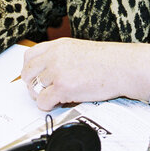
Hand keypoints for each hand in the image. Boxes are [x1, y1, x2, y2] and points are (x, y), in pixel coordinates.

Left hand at [21, 38, 149, 110]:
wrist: (122, 66)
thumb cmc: (108, 59)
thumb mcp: (79, 48)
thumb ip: (61, 56)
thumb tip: (49, 70)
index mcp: (58, 45)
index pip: (29, 56)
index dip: (29, 69)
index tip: (34, 76)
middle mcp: (54, 57)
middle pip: (27, 73)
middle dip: (32, 84)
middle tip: (42, 90)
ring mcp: (57, 72)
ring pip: (34, 89)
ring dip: (42, 96)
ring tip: (55, 96)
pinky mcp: (63, 88)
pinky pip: (43, 101)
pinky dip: (47, 105)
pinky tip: (58, 102)